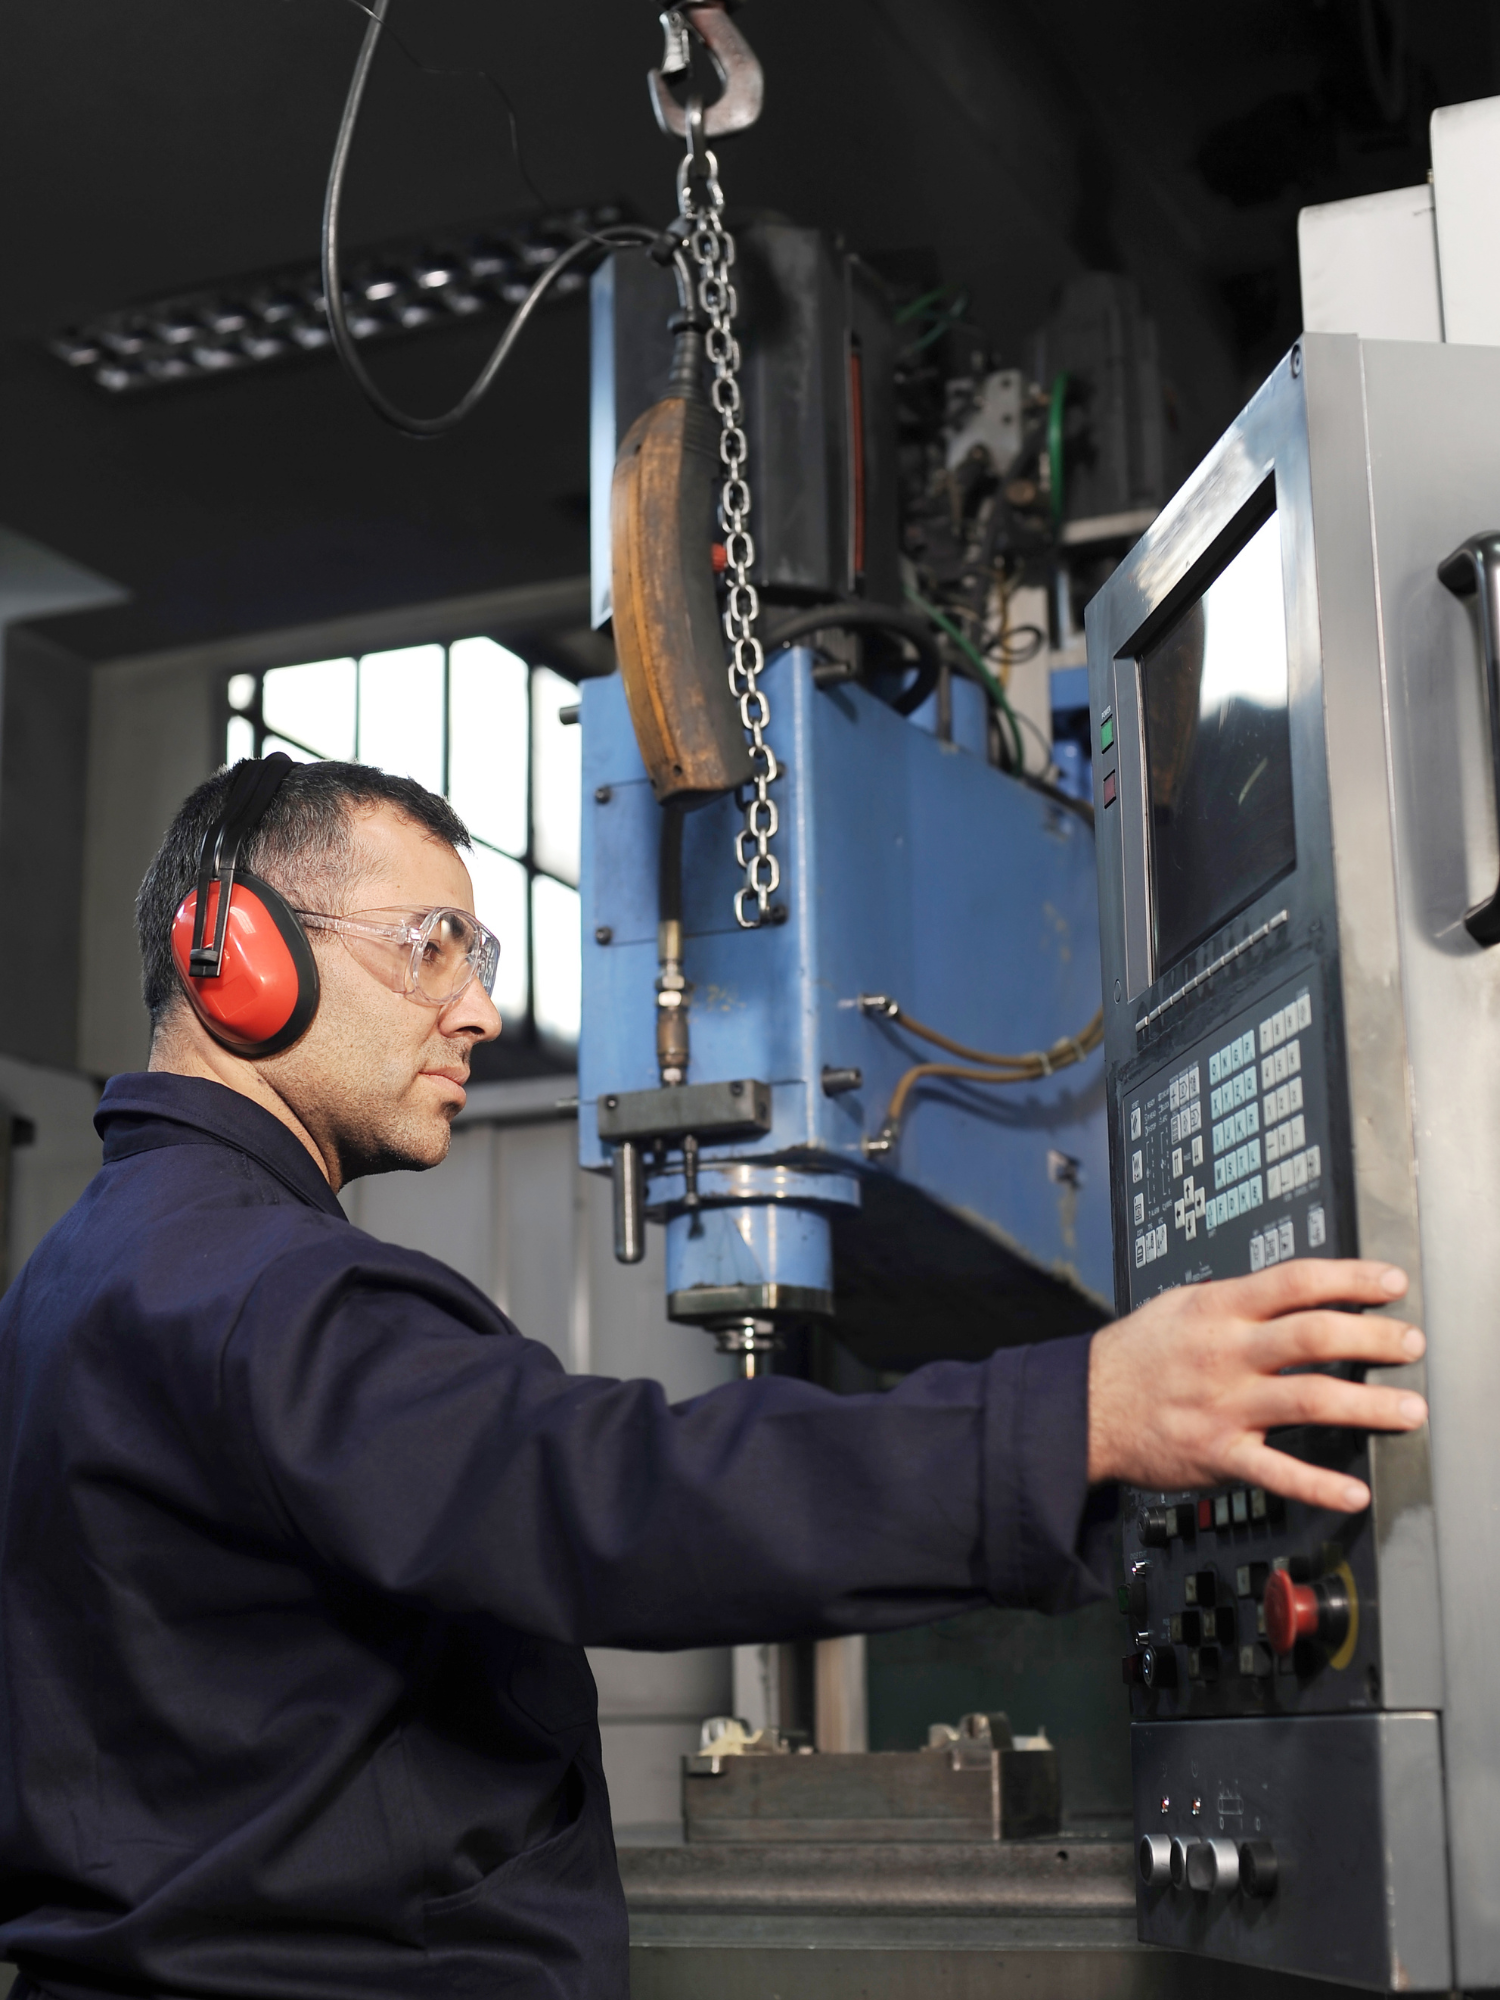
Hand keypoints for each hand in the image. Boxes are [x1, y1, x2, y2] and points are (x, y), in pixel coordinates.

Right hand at [1087, 1259, 1425, 1511]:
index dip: (1349, 1279)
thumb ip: (1241, 1300)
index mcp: (1218, 1309)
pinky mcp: (1217, 1454)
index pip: (1294, 1282)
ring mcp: (1223, 1406)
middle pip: (1312, 1337)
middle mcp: (1226, 1354)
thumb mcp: (1182, 1305)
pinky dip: (1318, 1484)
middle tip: (1411, 1344)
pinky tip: (1354, 1491)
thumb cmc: (1137, 1354)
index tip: (1391, 1283)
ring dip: (1368, 1406)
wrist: (1083, 1406)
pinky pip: (1276, 1471)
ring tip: (1409, 1410)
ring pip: (1308, 1400)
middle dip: (1372, 1339)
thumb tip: (1301, 1290)